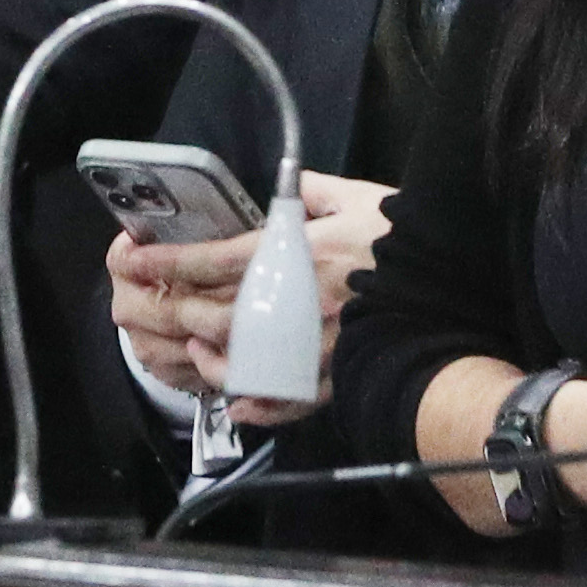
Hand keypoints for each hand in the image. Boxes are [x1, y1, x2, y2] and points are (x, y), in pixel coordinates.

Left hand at [109, 172, 388, 420]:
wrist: (451, 289)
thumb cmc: (402, 241)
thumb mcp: (359, 197)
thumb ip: (313, 189)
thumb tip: (288, 182)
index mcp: (294, 254)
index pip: (214, 258)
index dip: (169, 261)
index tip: (136, 259)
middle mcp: (292, 303)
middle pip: (214, 311)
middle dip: (173, 307)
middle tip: (143, 303)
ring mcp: (309, 345)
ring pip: (240, 357)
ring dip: (204, 353)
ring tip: (188, 343)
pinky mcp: (332, 377)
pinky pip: (285, 398)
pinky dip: (256, 405)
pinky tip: (235, 404)